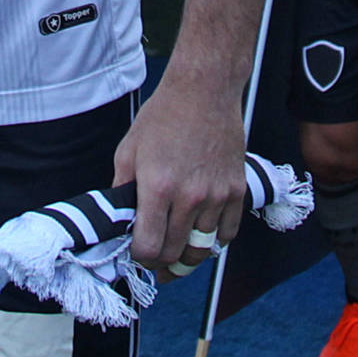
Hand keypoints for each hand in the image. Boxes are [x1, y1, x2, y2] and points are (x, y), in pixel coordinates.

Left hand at [112, 63, 245, 271]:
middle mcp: (190, 197)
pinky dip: (214, 242)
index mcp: (158, 188)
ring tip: (176, 257)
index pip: (149, 247)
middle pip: (175, 254)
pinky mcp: (237, 191)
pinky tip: (201, 238)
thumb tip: (120, 222)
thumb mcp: (128, 152)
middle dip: (161, 264)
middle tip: (154, 263)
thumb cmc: (162, 118)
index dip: (139, 259)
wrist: (204, 92)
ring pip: (203, 249)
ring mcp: (217, 196)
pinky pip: (227, 234)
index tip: (136, 254)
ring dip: (187, 258)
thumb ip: (122, 191)